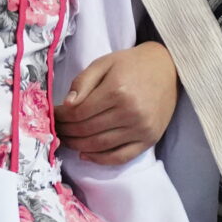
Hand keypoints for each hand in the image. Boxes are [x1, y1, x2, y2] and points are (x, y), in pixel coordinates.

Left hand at [55, 42, 176, 164]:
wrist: (168, 68)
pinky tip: (86, 154)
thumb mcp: (104, 62)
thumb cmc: (132, 64)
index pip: (78, 112)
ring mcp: (141, 128)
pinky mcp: (149, 139)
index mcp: (117, 90)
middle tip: (56, 130)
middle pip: (87, 130)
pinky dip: (100, 159)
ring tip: (67, 140)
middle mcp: (130, 112)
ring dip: (78, 146)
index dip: (61, 117)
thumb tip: (66, 104)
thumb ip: (83, 81)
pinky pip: (120, 157)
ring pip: (99, 146)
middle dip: (66, 132)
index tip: (54, 115)